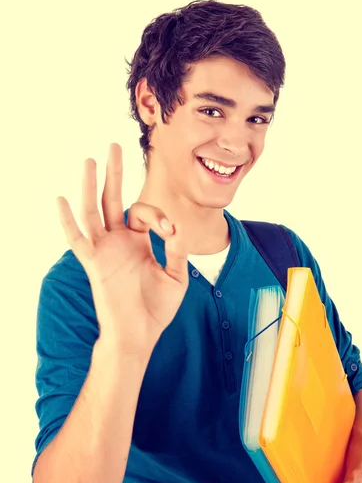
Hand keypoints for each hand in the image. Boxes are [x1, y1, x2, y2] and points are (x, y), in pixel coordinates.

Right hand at [56, 143, 188, 355]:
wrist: (140, 336)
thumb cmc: (156, 309)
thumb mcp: (176, 276)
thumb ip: (178, 251)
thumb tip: (177, 228)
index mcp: (139, 243)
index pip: (145, 213)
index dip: (159, 216)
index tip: (170, 232)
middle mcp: (120, 242)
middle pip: (114, 200)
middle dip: (115, 173)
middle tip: (114, 146)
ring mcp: (105, 251)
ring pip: (95, 211)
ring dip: (93, 187)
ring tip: (91, 161)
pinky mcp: (95, 264)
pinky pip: (78, 239)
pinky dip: (68, 221)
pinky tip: (62, 199)